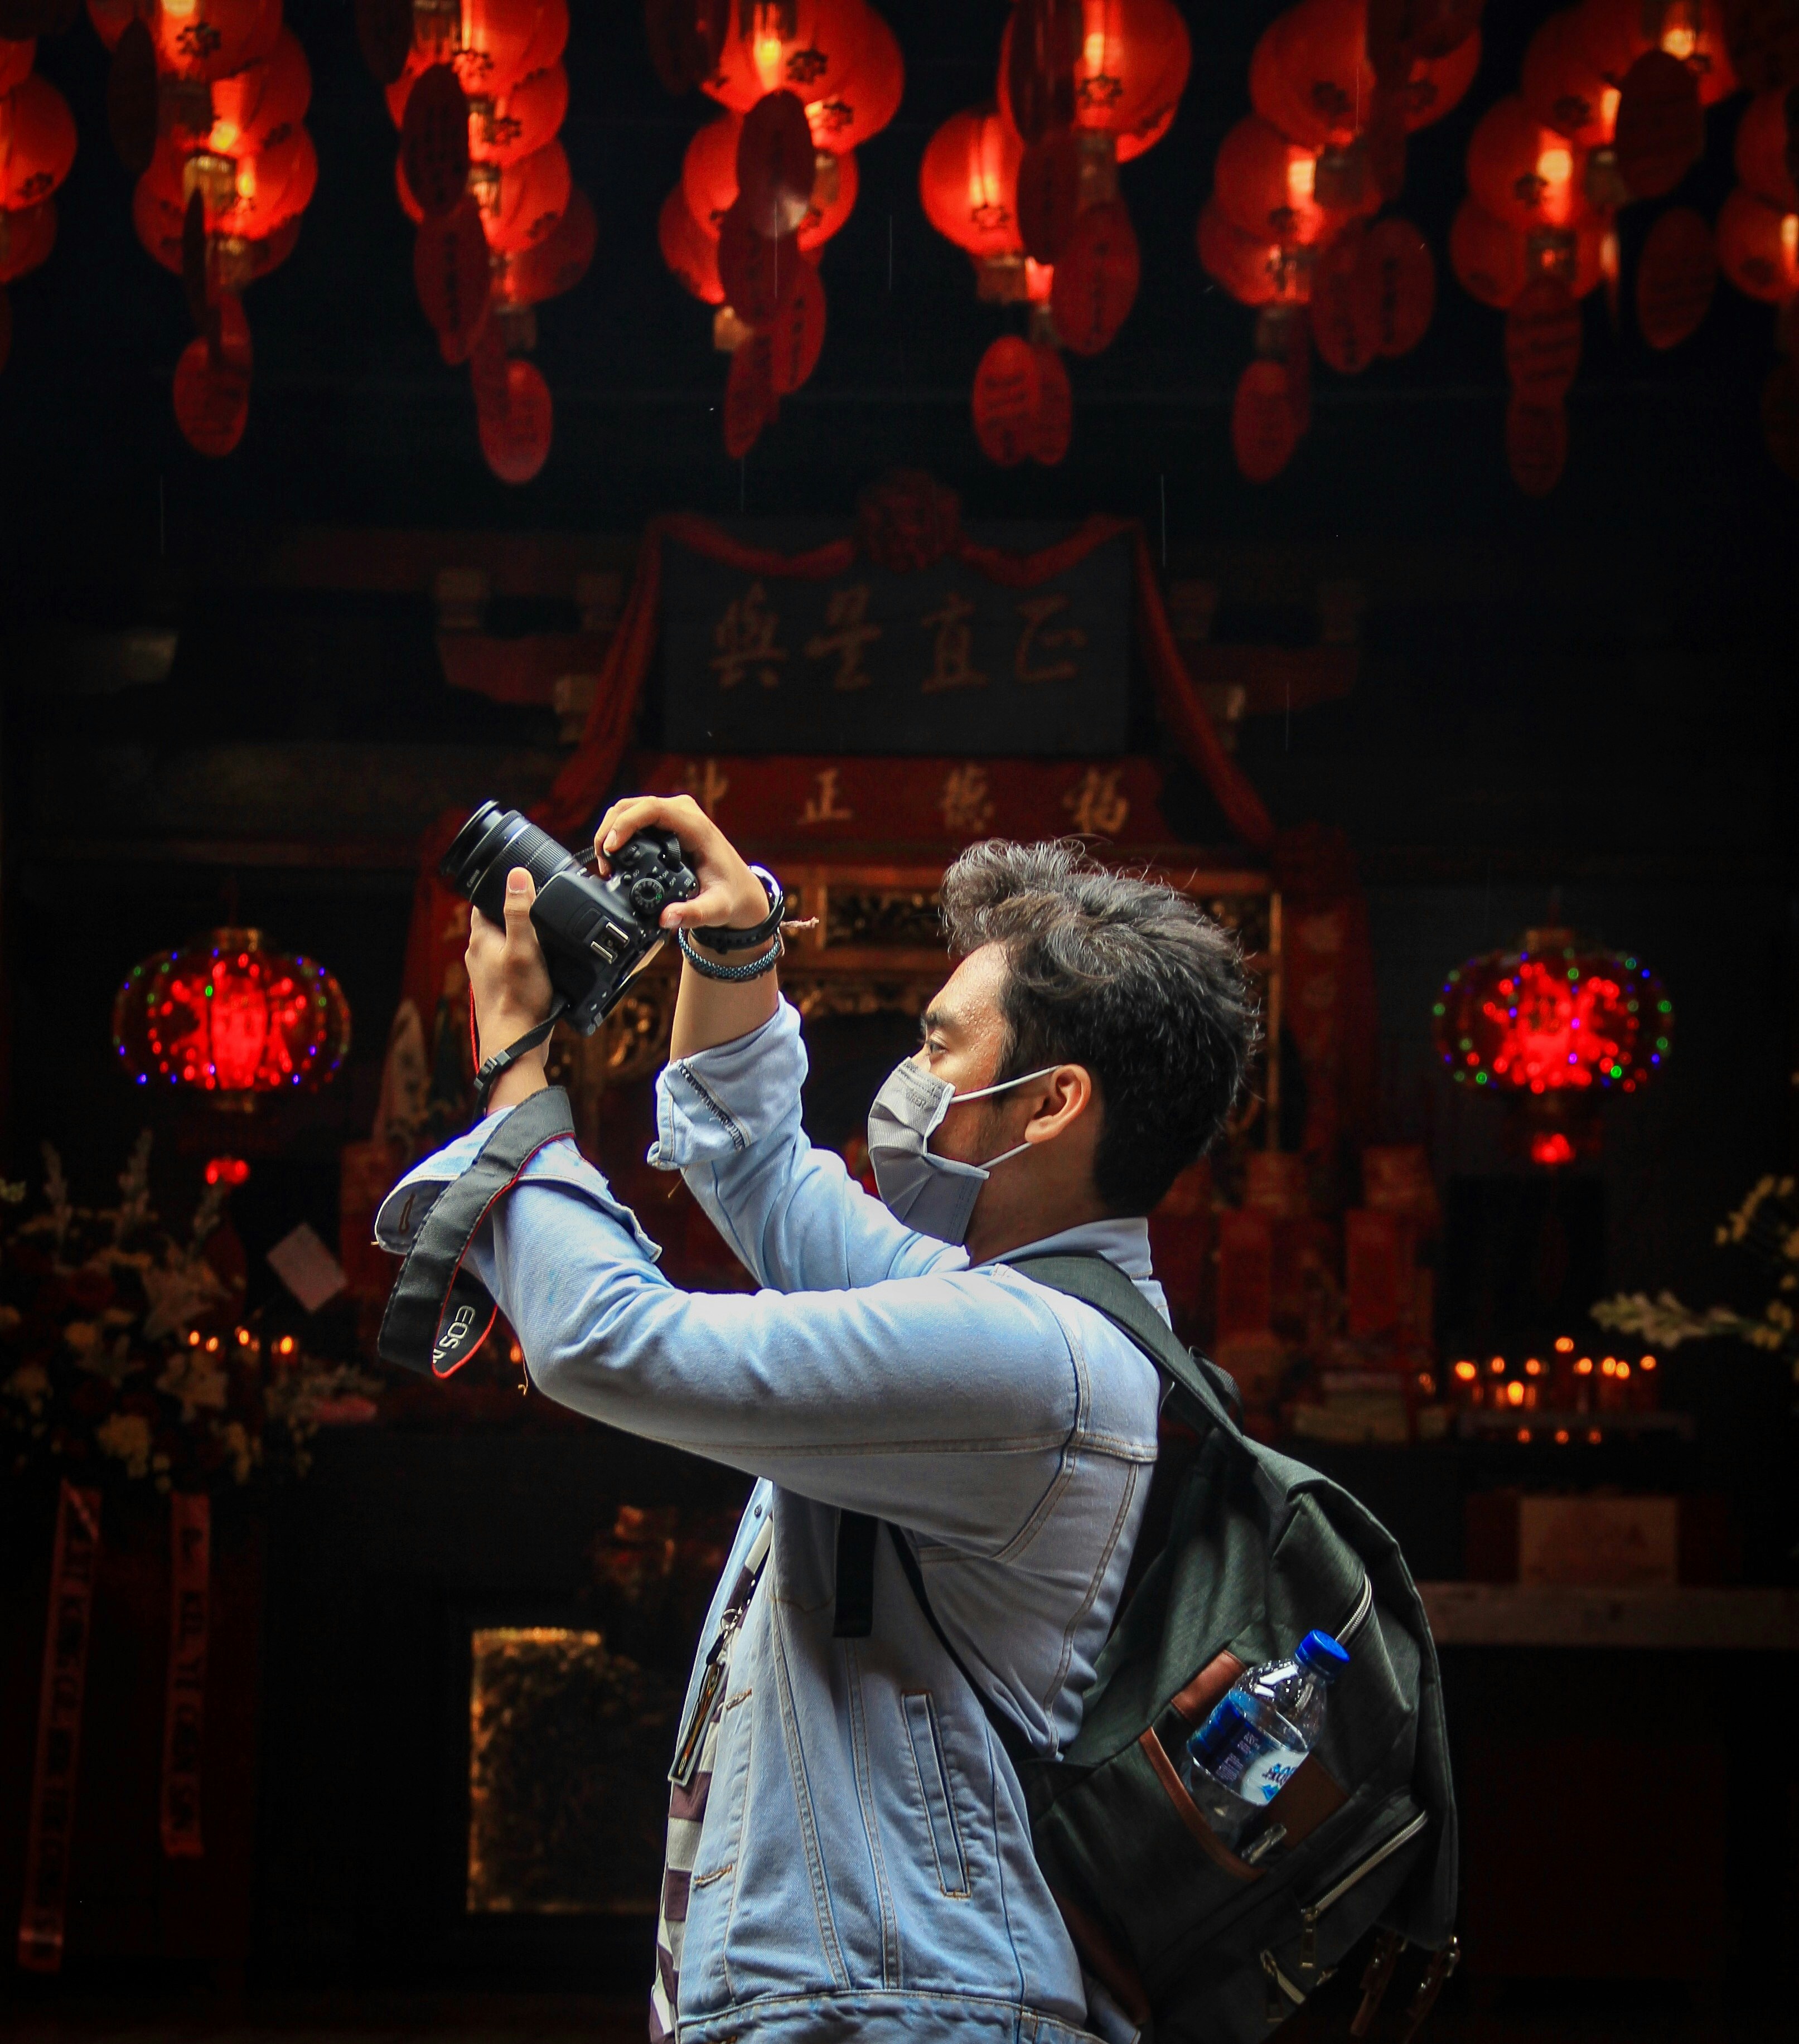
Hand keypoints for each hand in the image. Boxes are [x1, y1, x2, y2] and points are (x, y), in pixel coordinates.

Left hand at [465, 869, 554, 1097]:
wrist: (515, 1043)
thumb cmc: (519, 998)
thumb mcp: (525, 947)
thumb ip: (520, 910)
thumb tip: (516, 874)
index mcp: (480, 939)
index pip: (483, 902)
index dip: (501, 890)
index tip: (523, 884)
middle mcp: (478, 955)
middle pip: (496, 923)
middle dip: (516, 916)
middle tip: (541, 911)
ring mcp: (487, 975)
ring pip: (504, 946)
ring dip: (521, 940)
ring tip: (545, 939)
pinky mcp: (499, 991)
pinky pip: (510, 966)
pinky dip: (524, 962)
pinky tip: (542, 968)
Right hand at [594, 793, 769, 942]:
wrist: (740, 889)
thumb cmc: (730, 895)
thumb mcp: (716, 908)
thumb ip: (693, 914)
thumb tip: (666, 919)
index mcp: (696, 826)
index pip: (652, 808)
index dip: (625, 824)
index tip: (611, 849)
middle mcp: (684, 812)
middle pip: (633, 805)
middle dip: (610, 831)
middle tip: (604, 865)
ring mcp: (674, 815)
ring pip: (629, 809)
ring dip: (611, 832)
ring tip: (607, 865)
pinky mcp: (666, 822)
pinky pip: (635, 819)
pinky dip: (619, 834)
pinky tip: (615, 858)